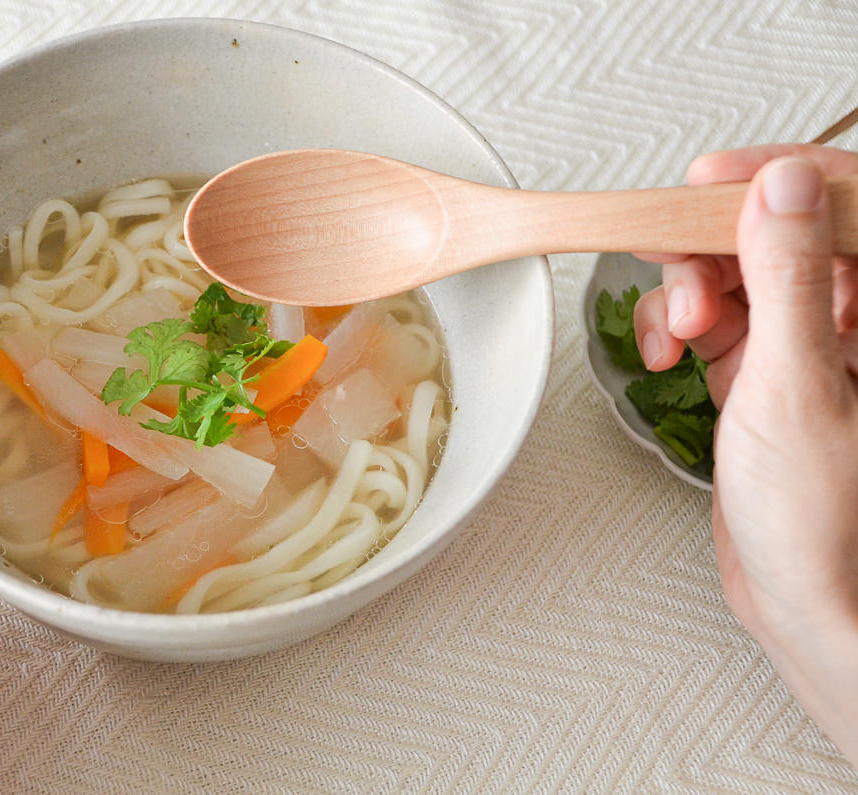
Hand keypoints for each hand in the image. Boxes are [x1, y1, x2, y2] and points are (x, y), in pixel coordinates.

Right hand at [633, 145, 857, 761]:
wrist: (806, 605)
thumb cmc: (827, 526)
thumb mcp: (796, 388)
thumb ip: (789, 280)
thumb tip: (782, 190)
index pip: (842, 203)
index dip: (777, 179)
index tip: (712, 179)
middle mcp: (853, 321)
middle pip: (779, 234)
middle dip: (715, 243)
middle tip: (673, 257)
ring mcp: (807, 347)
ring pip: (737, 274)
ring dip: (688, 289)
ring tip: (674, 325)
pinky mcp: (764, 376)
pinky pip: (715, 320)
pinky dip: (677, 327)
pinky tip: (666, 350)